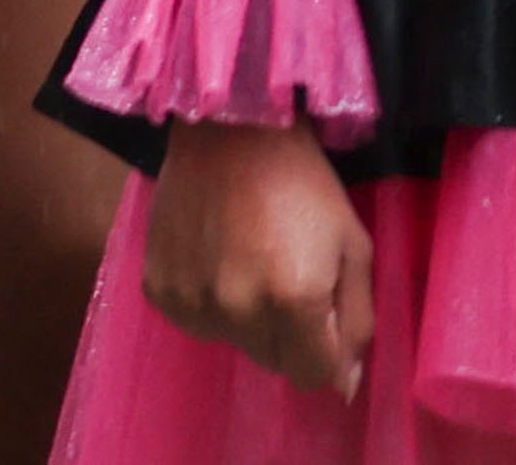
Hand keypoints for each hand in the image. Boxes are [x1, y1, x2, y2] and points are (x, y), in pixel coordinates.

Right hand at [144, 120, 373, 398]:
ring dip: (251, 318)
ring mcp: (192, 303)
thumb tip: (344, 383)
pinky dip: (212, 302)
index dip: (327, 353)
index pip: (312, 373)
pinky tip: (221, 255)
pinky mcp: (159, 292)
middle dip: (292, 332)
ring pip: (234, 343)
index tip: (327, 319)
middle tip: (293, 273)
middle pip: (273, 360)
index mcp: (294, 299)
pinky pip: (196, 321)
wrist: (231, 133)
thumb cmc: (305, 183)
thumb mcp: (353, 243)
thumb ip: (356, 318)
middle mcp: (237, 311)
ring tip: (255, 258)